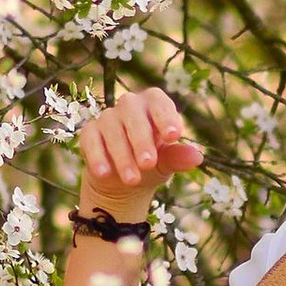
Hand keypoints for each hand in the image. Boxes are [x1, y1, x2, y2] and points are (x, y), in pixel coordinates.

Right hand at [77, 83, 200, 219]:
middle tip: (149, 163)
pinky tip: (104, 174)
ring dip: (122, 156)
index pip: (158, 102)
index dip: (165, 116)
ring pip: (112, 130)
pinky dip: (97, 157)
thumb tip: (196, 157)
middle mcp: (129, 106)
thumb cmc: (152, 163)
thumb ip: (178, 158)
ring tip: (132, 180)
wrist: (123, 183)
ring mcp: (107, 118)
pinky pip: (90, 140)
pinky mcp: (89, 133)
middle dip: (141, 140)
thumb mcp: (167, 163)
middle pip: (133, 115)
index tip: (173, 136)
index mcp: (153, 106)